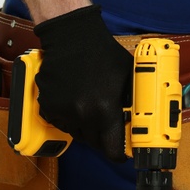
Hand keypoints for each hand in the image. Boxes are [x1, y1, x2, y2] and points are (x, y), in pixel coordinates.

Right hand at [32, 3, 131, 162]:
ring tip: (89, 106)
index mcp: (105, 109)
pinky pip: (60, 122)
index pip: (112, 149)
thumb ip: (133, 103)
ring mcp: (63, 110)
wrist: (72, 37)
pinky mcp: (48, 105)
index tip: (120, 152)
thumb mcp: (128, 78)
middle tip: (106, 125)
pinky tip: (74, 100)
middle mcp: (82, 113)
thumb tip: (140, 123)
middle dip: (102, 136)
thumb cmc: (102, 54)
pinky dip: (67, 116)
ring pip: (76, 133)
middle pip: (93, 143)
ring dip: (84, 126)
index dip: (118, 153)